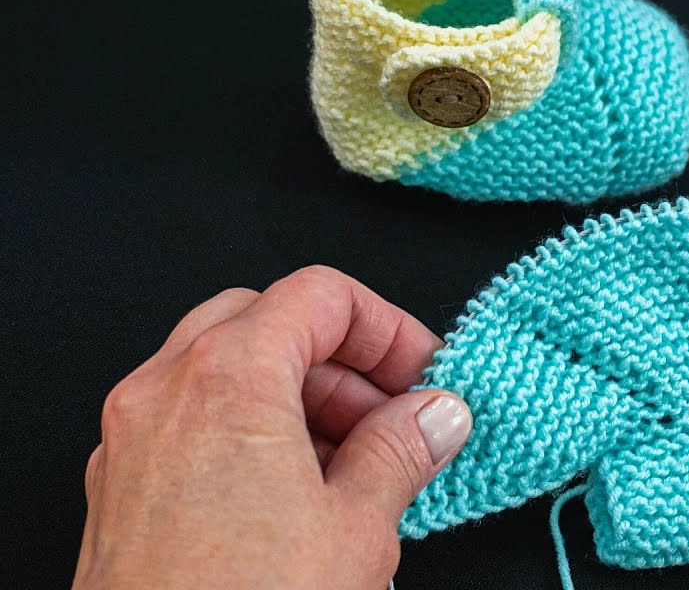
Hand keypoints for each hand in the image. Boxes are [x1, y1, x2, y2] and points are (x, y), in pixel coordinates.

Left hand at [73, 266, 471, 589]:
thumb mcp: (357, 526)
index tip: (423, 376)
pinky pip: (192, 421)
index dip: (388, 329)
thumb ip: (403, 450)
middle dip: (343, 363)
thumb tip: (433, 416)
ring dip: (299, 397)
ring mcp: (132, 438)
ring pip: (224, 367)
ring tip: (356, 464)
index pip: (321, 295)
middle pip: (268, 318)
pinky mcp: (121, 486)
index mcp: (228, 377)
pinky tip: (299, 495)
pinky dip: (250, 430)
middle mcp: (165, 392)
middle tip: (395, 416)